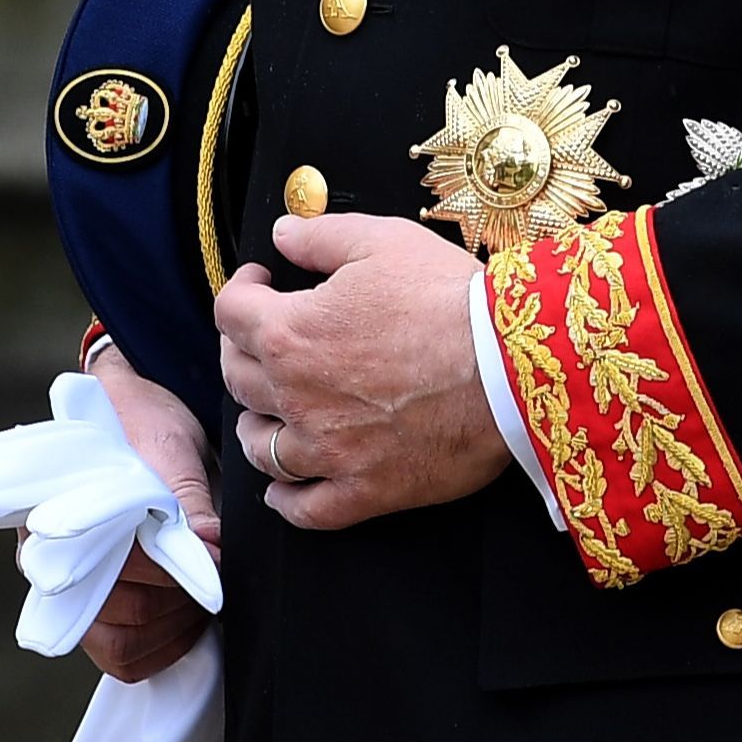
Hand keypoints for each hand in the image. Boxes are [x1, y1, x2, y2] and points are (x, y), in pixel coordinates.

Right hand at [43, 344, 220, 684]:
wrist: (133, 423)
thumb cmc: (143, 427)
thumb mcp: (168, 447)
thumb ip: (184, 498)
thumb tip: (209, 548)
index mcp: (50, 512)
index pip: (111, 562)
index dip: (168, 566)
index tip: (211, 554)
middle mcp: (45, 560)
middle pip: (121, 608)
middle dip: (180, 593)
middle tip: (215, 569)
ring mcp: (66, 595)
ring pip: (123, 640)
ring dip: (177, 622)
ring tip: (203, 588)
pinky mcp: (93, 619)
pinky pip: (124, 659)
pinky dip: (166, 647)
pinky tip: (189, 617)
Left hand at [214, 212, 513, 528]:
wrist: (511, 367)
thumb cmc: (450, 301)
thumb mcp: (383, 242)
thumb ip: (321, 237)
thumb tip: (284, 233)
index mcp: (292, 333)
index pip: (230, 313)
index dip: (240, 291)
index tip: (258, 286)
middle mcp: (296, 396)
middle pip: (237, 379)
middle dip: (242, 353)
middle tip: (262, 341)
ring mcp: (327, 451)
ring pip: (261, 448)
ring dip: (256, 427)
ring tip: (269, 414)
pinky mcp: (364, 491)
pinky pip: (305, 508)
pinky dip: (287, 501)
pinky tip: (284, 490)